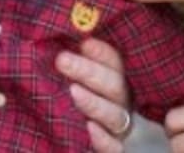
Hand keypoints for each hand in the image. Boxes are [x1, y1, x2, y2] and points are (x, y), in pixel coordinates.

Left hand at [56, 37, 131, 152]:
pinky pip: (113, 148)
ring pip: (114, 115)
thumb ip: (73, 61)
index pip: (115, 62)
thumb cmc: (72, 95)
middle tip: (61, 60)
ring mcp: (119, 128)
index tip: (84, 43)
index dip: (102, 52)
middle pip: (114, 85)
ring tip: (73, 91)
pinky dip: (103, 139)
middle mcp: (122, 102)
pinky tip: (89, 128)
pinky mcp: (114, 149)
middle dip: (88, 71)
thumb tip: (68, 41)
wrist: (79, 147)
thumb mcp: (74, 76)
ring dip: (94, 103)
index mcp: (116, 80)